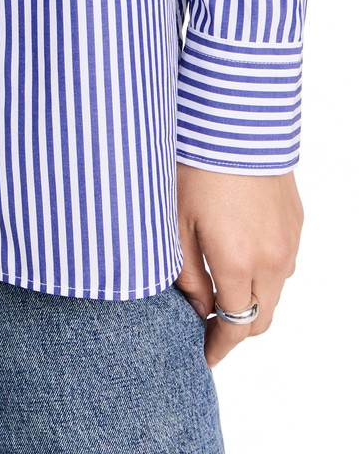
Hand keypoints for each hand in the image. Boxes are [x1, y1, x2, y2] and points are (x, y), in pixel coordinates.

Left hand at [175, 163, 303, 367]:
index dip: (219, 347)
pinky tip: (241, 251)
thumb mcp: (176, 221)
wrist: (235, 117)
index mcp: (238, 262)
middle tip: (209, 325)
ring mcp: (289, 239)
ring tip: (222, 285)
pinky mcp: (296, 220)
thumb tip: (197, 308)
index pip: (234, 326)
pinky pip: (284, 261)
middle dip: (237, 329)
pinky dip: (265, 270)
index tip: (205, 355)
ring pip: (275, 290)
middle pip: (261, 318)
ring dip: (253, 298)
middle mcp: (271, 258)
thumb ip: (186, 273)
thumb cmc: (197, 163)